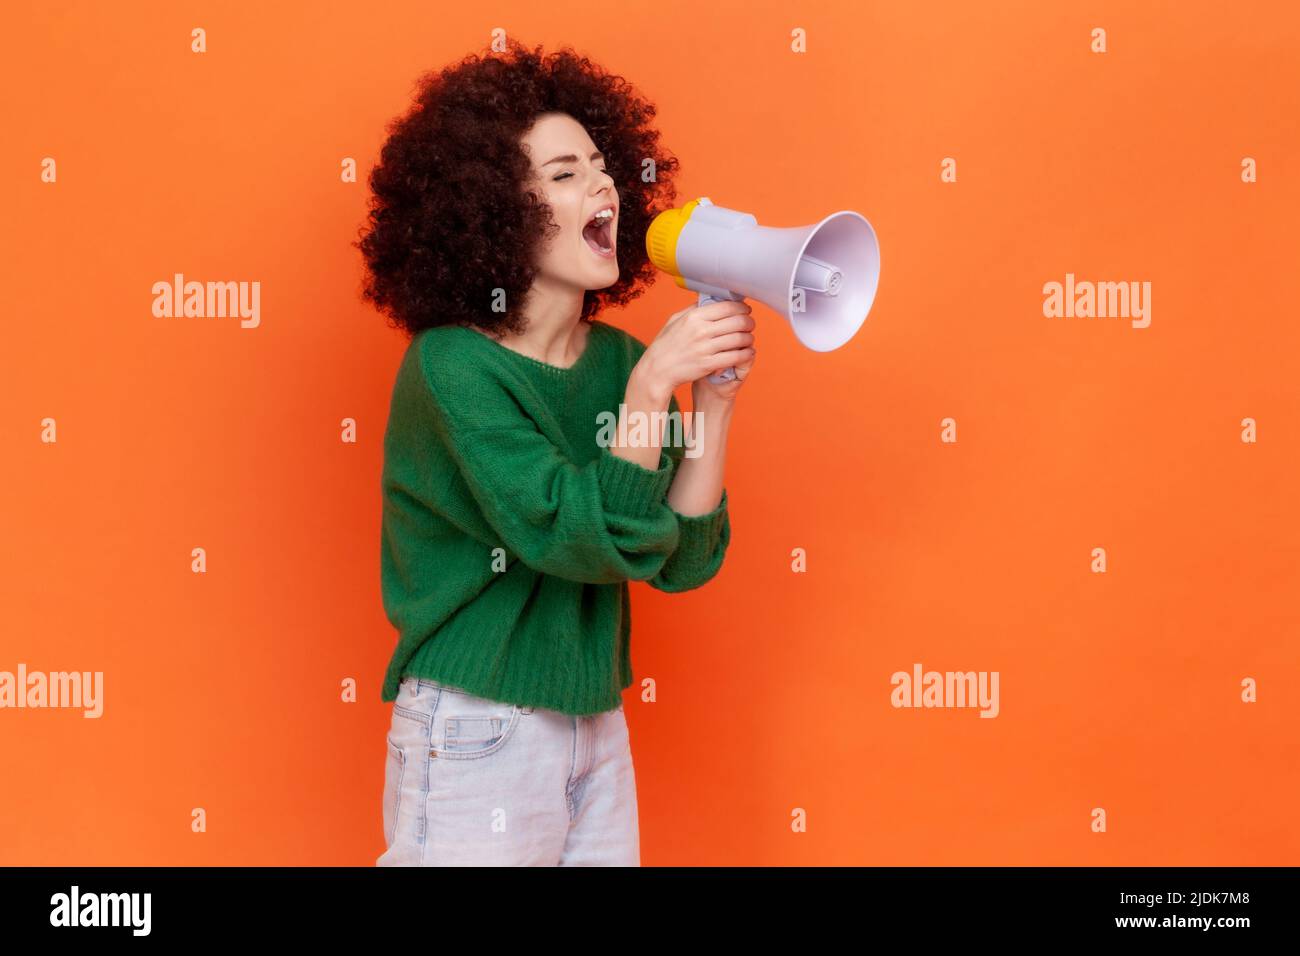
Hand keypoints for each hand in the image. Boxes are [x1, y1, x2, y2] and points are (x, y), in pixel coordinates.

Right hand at [636, 299, 755, 396]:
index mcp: (695, 316)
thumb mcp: (675, 320)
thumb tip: (710, 300)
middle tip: (750, 325)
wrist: (657, 369)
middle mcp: (701, 330)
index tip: (745, 311)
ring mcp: (705, 348)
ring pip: (739, 339)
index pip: (728, 307)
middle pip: (738, 322)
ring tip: (749, 339)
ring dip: (749, 339)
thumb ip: (693, 309)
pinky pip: (735, 357)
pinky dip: (746, 354)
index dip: (742, 308)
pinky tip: (748, 352)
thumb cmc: (665, 344)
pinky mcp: (708, 364)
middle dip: (749, 323)